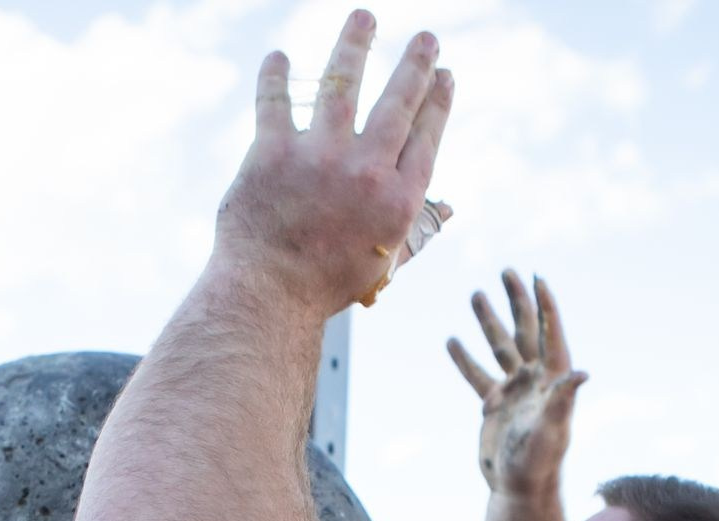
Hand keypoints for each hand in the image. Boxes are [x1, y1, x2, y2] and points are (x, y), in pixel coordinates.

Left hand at [213, 14, 453, 317]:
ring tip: (364, 17)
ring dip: (356, 45)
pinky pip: (276, 102)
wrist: (268, 296)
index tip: (445, 74)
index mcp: (397, 200)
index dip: (437, 102)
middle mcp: (366, 171)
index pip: (426, 137)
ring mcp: (319, 157)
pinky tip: (280, 57)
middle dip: (416, 65)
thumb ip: (416, 230)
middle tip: (426, 37)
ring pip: (343, 84)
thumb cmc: (326, 285)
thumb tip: (450, 208)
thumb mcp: (383, 263)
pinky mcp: (273, 153)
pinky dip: (277, 76)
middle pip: (397, 103)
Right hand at [447, 270, 586, 497]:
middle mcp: (534, 380)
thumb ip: (563, 399)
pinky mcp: (493, 404)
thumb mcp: (553, 429)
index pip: (550, 334)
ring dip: (488, 322)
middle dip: (517, 302)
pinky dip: (464, 358)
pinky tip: (453, 340)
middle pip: (525, 331)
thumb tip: (582, 373)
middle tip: (507, 272)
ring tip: (476, 295)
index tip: (537, 278)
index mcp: (551, 381)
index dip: (546, 306)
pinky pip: (476, 374)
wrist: (517, 486)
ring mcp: (513, 390)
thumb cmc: (540, 461)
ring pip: (499, 347)